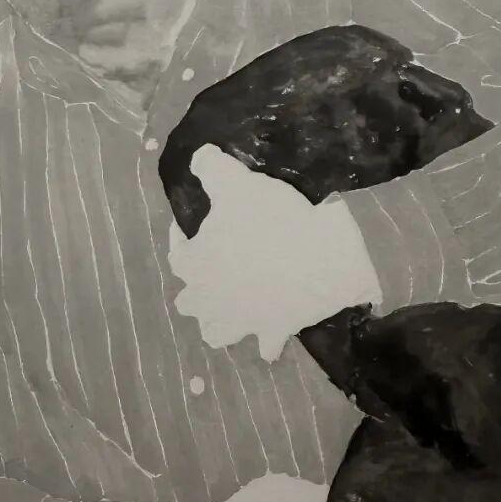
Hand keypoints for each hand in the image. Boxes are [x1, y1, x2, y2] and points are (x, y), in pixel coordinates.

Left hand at [168, 144, 381, 360]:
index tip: (189, 226)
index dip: (179, 239)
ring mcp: (242, 320)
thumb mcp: (238, 183)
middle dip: (196, 289)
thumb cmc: (272, 221)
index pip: (177, 255)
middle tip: (211, 271)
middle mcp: (211, 300)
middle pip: (190, 304)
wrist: (323, 257)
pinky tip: (271, 335)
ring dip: (220, 323)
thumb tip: (198, 156)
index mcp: (196, 266)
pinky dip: (267, 342)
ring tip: (230, 308)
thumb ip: (210, 167)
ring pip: (217, 333)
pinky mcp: (273, 331)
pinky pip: (267, 345)